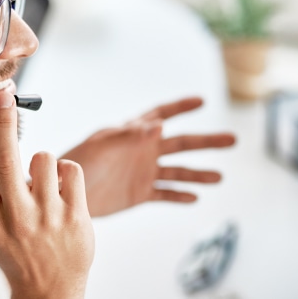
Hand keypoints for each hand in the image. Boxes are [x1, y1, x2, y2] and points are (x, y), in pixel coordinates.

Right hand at [0, 92, 93, 298]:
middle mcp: (15, 218)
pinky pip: (72, 169)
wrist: (48, 290)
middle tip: (5, 95)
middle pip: (6, 155)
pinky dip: (66, 172)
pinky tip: (62, 191)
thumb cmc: (12, 251)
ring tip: (43, 184)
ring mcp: (48, 218)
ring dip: (42, 162)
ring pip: (44, 158)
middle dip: (4, 118)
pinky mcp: (76, 217)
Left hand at [61, 97, 234, 216]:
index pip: (160, 115)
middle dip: (206, 142)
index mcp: (132, 134)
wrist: (64, 193)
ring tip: (218, 177)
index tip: (201, 100)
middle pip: (180, 144)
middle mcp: (142, 151)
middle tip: (233, 139)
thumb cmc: (78, 163)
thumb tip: (157, 124)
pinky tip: (195, 198)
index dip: (180, 107)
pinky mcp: (139, 193)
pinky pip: (165, 194)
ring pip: (178, 172)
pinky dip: (180, 196)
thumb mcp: (101, 146)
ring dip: (198, 174)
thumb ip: (128, 135)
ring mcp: (143, 172)